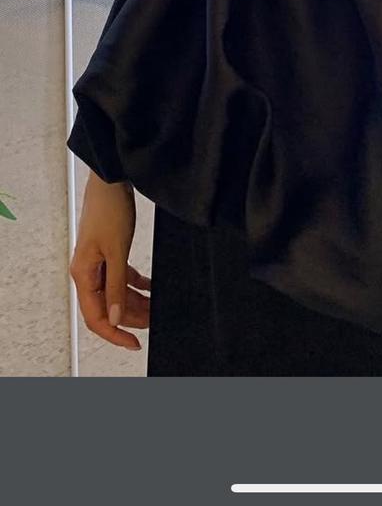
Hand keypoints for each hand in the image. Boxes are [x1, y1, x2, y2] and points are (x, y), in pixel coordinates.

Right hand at [69, 174, 150, 351]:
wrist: (112, 180)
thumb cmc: (109, 210)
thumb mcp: (117, 251)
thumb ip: (116, 287)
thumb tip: (113, 318)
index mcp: (83, 274)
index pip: (95, 317)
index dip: (115, 333)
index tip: (134, 343)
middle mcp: (88, 271)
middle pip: (107, 306)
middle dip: (130, 317)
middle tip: (153, 321)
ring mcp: (98, 261)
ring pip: (116, 293)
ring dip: (135, 301)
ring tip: (155, 307)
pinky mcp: (109, 251)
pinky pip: (121, 277)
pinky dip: (136, 284)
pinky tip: (150, 287)